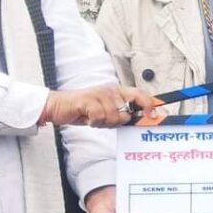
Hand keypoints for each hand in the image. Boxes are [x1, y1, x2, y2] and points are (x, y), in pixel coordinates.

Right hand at [41, 85, 157, 126]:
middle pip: (127, 111)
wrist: (58, 106)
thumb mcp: (105, 111)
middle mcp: (111, 90)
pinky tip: (87, 118)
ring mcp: (100, 94)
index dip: (149, 104)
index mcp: (117, 91)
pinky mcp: (89, 100)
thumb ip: (121, 113)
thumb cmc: (83, 110)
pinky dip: (94, 122)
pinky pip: (100, 117)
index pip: (139, 94)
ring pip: (114, 117)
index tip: (154, 115)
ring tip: (93, 118)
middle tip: (105, 120)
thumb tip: (139, 119)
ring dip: (103, 123)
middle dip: (119, 121)